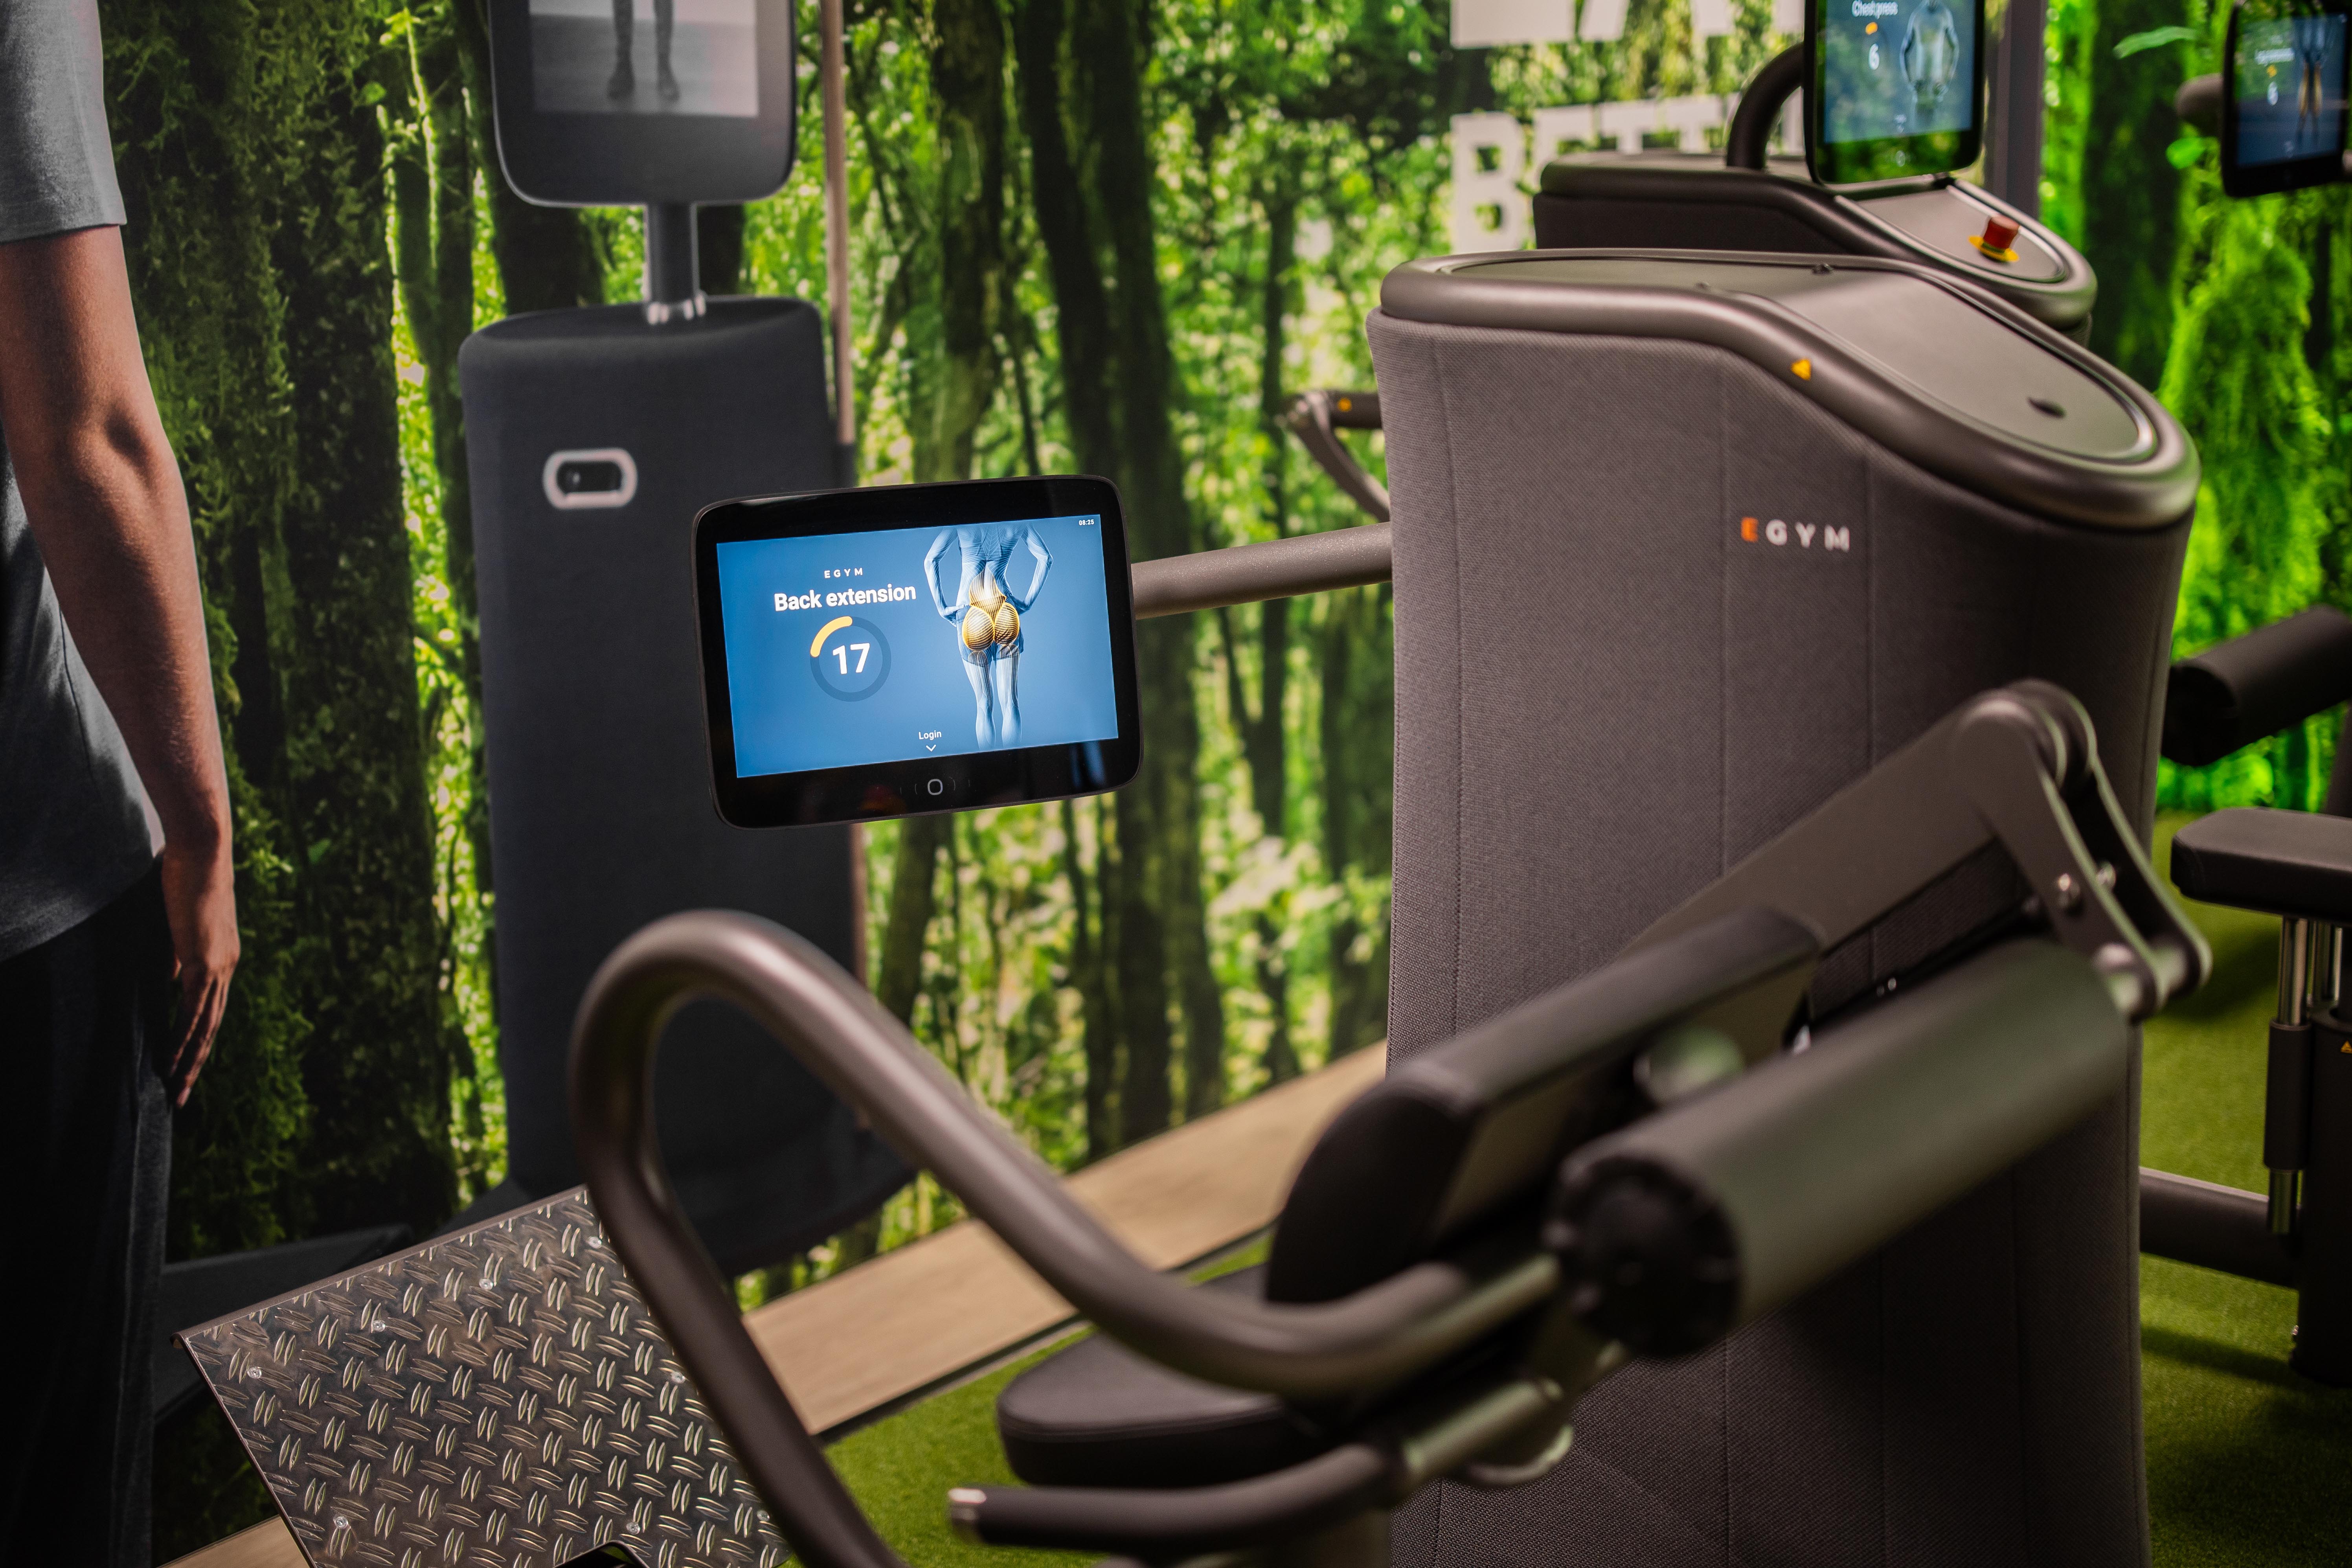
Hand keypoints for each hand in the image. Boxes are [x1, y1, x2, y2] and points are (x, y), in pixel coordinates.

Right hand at [158, 841, 237, 1105]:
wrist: (202, 852)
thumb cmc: (187, 879)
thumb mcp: (181, 925)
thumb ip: (178, 955)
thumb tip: (169, 979)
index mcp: (224, 958)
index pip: (211, 1010)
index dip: (198, 1040)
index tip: (185, 1065)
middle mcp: (228, 967)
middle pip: (213, 1027)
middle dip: (196, 1063)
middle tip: (180, 1095)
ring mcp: (219, 966)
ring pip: (205, 1026)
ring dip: (189, 1059)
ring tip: (174, 1088)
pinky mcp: (203, 961)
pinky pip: (192, 1008)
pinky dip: (182, 1036)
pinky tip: (170, 1057)